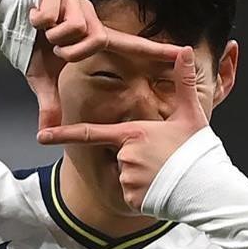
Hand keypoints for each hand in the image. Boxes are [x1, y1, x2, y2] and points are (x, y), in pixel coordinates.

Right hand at [25, 0, 180, 130]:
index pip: (131, 46)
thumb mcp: (42, 78)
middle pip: (95, 40)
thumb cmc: (30, 47)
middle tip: (55, 49)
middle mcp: (90, 16)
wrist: (2, 19)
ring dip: (55, 35)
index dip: (157, 51)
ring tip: (44, 31)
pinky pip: (55, 13)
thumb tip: (46, 130)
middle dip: (71, 50)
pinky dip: (41, 20)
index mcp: (94, 36)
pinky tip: (34, 18)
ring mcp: (76, 0)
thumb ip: (50, 103)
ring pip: (75, 27)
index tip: (184, 54)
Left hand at [36, 47, 207, 209]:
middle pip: (120, 155)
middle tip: (163, 160)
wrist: (206, 187)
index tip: (42, 135)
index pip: (90, 133)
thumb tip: (184, 50)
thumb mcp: (191, 114)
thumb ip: (184, 82)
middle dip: (137, 158)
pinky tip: (162, 189)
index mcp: (133, 133)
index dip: (63, 134)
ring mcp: (127, 178)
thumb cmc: (197, 150)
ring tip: (166, 175)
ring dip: (142, 177)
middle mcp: (125, 156)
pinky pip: (131, 194)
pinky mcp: (132, 199)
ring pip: (126, 175)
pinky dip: (144, 193)